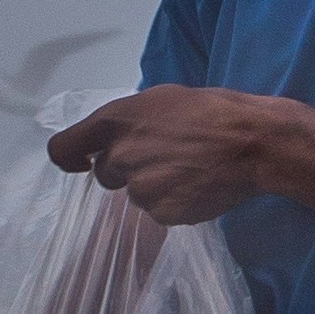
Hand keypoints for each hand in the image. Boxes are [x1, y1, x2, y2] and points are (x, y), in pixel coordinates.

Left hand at [45, 86, 292, 222]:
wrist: (252, 143)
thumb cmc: (212, 111)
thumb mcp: (162, 99)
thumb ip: (130, 121)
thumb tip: (119, 137)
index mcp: (115, 120)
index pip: (62, 149)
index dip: (70, 159)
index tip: (82, 162)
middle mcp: (120, 155)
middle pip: (106, 173)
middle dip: (128, 169)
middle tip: (165, 156)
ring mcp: (140, 188)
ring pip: (136, 193)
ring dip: (155, 186)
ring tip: (189, 169)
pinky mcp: (162, 213)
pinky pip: (159, 212)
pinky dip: (174, 202)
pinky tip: (198, 186)